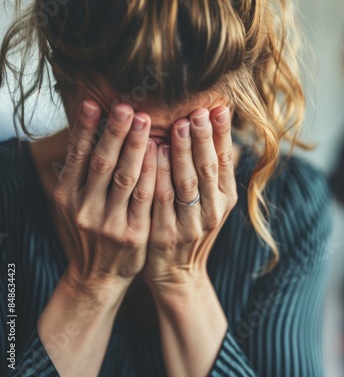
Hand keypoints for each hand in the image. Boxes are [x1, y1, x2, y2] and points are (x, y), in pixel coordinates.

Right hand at [53, 100, 156, 291]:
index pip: (76, 156)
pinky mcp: (133, 234)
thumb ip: (79, 174)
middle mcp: (84, 208)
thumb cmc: (90, 231)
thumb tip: (84, 133)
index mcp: (66, 196)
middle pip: (102, 163)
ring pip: (125, 178)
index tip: (94, 103)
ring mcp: (109, 223)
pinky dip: (152, 173)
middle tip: (126, 106)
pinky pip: (145, 198)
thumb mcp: (74, 204)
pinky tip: (160, 152)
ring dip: (135, 147)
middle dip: (114, 132)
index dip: (85, 129)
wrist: (98, 275)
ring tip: (144, 121)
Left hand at [143, 106, 237, 289]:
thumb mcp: (212, 204)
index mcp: (225, 199)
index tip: (219, 108)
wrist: (179, 273)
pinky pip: (161, 199)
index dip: (223, 135)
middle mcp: (212, 211)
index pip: (227, 162)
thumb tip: (221, 132)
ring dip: (184, 153)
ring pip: (187, 183)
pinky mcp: (166, 234)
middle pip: (209, 169)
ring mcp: (190, 224)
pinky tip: (155, 152)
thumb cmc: (193, 229)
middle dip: (204, 138)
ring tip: (180, 126)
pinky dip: (159, 174)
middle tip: (199, 111)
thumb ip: (215, 173)